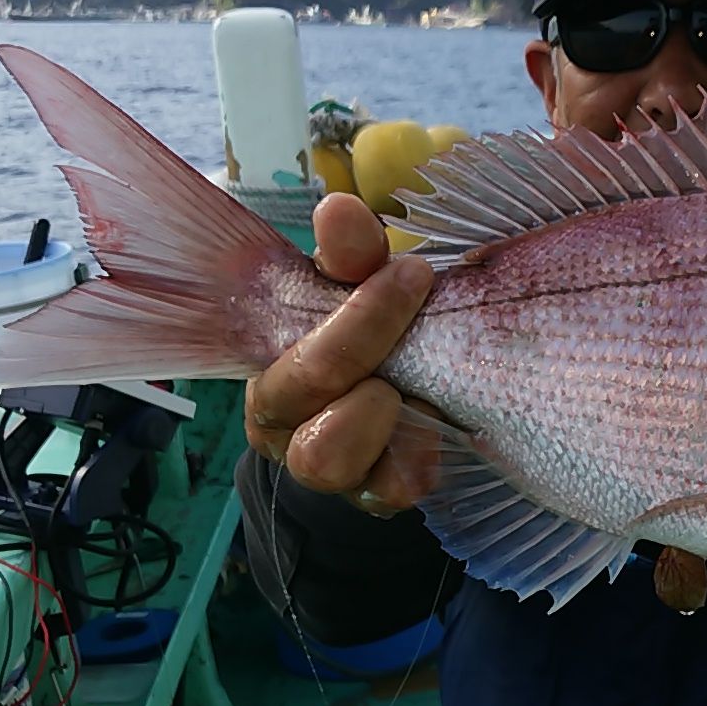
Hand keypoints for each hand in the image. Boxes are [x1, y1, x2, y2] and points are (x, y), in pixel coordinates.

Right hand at [243, 194, 436, 516]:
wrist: (404, 403)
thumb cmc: (372, 330)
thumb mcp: (361, 285)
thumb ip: (352, 253)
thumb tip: (338, 211)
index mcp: (267, 360)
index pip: (277, 339)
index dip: (344, 312)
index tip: (410, 271)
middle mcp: (283, 423)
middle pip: (296, 395)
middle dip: (362, 346)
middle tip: (420, 310)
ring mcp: (328, 467)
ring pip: (326, 458)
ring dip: (376, 416)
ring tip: (412, 384)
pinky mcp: (376, 494)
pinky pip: (391, 487)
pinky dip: (417, 453)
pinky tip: (438, 422)